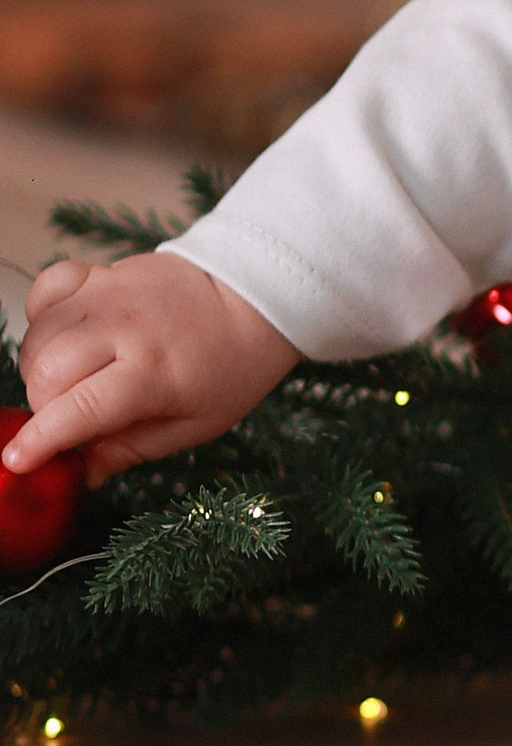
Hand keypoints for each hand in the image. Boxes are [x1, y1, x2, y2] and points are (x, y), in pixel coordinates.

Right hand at [4, 252, 300, 482]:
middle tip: (71, 417)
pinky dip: (43, 315)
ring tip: (71, 381)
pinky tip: (64, 336)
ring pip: (38, 333)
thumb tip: (81, 474)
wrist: (254, 298)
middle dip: (44, 406)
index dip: (40, 440)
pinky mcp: (103, 271)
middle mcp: (125, 327)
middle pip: (46, 371)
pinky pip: (48, 287)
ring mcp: (111, 292)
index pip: (78, 408)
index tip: (17, 462)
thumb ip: (131, 450)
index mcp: (153, 372)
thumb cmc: (230, 368)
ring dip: (38, 366)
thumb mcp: (195, 427)